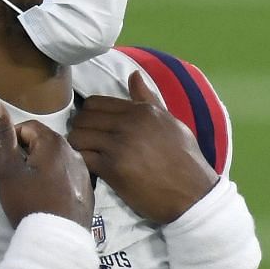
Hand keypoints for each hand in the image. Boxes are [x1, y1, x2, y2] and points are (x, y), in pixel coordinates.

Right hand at [0, 102, 92, 229]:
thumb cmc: (28, 201)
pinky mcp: (87, 188)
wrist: (56, 237)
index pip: (28, 127)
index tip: (7, 162)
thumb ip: (2, 138)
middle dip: (28, 152)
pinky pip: (68, 174)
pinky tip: (49, 196)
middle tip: (17, 176)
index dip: (12, 141)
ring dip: (43, 165)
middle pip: (44, 141)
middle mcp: (73, 150)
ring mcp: (83, 169)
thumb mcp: (8, 170)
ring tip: (33, 187)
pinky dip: (57, 179)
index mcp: (53, 142)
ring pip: (58, 158)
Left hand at [67, 71, 217, 224]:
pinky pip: (82, 157)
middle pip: (83, 118)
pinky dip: (80, 162)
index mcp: (142, 110)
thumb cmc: (183, 158)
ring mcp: (119, 145)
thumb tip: (134, 75)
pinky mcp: (112, 168)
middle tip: (86, 143)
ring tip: (86, 155)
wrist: (192, 193)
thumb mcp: (170, 122)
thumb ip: (148, 100)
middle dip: (80, 130)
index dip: (88, 115)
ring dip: (77, 146)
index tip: (92, 127)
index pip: (96, 103)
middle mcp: (129, 123)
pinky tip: (88, 168)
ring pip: (77, 136)